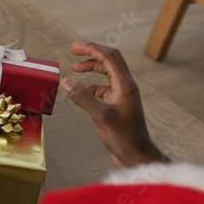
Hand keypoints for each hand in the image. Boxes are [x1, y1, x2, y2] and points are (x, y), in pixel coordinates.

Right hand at [62, 42, 166, 167]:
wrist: (136, 156)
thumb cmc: (124, 138)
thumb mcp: (100, 115)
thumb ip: (82, 97)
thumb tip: (67, 82)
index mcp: (125, 85)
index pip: (109, 57)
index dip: (91, 49)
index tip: (75, 48)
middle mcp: (126, 87)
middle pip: (110, 61)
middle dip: (92, 54)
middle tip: (74, 52)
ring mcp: (123, 96)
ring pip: (107, 74)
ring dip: (92, 69)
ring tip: (76, 70)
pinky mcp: (119, 106)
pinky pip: (105, 89)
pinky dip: (92, 86)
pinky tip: (82, 92)